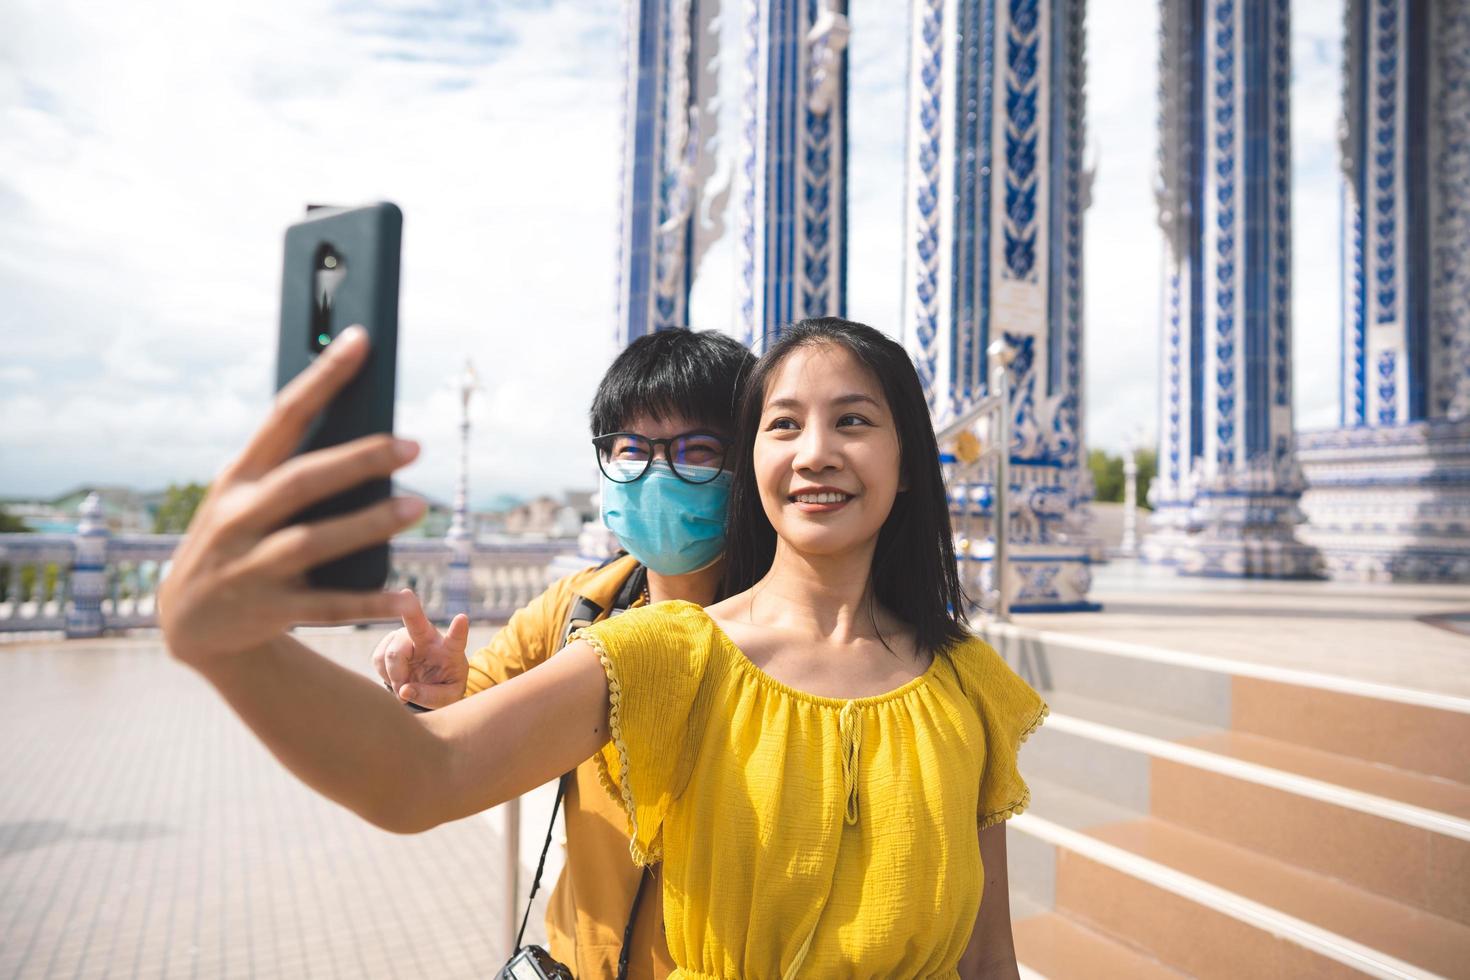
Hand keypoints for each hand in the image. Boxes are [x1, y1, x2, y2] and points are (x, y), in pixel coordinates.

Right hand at [159, 325, 422, 668]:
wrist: (190, 622)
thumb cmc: (239, 539)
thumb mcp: (247, 497)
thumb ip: (295, 468)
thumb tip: (373, 433)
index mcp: (239, 476)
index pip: (283, 415)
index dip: (323, 376)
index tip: (361, 339)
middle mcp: (239, 517)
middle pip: (302, 480)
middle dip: (359, 460)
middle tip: (413, 445)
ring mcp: (251, 566)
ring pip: (313, 541)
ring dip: (367, 523)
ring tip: (416, 505)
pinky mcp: (269, 610)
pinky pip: (327, 606)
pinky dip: (369, 602)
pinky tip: (407, 595)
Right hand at [371, 590, 469, 707]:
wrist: (431, 683)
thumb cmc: (445, 686)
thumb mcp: (447, 697)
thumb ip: (430, 697)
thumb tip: (404, 690)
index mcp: (450, 649)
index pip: (457, 639)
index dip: (458, 629)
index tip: (462, 618)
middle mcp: (428, 637)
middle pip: (417, 622)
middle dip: (410, 609)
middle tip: (406, 594)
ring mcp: (407, 637)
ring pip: (392, 653)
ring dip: (394, 675)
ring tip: (405, 687)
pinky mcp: (390, 642)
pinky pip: (378, 659)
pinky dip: (385, 674)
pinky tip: (396, 676)